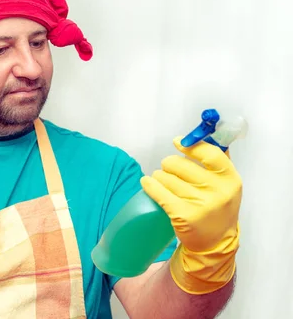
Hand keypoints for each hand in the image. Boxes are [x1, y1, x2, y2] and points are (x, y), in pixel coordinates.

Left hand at [141, 137, 241, 293]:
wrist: (215, 243)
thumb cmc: (217, 207)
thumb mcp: (225, 185)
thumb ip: (216, 160)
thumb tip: (198, 135)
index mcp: (230, 179)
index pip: (210, 153)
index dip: (191, 145)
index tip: (178, 142)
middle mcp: (218, 191)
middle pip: (180, 164)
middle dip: (169, 164)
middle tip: (169, 170)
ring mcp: (200, 204)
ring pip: (165, 177)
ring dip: (160, 177)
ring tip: (164, 183)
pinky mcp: (182, 215)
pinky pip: (158, 191)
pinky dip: (149, 185)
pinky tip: (147, 183)